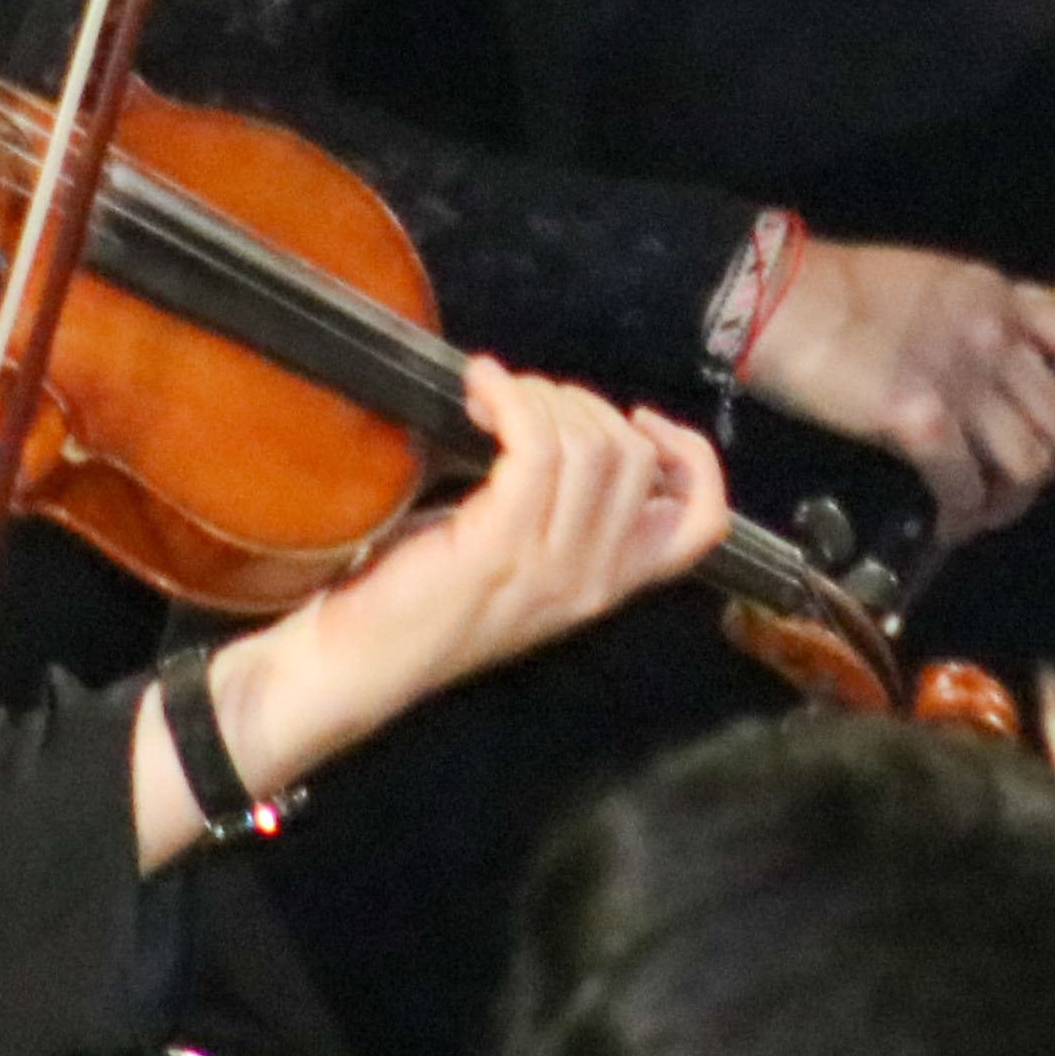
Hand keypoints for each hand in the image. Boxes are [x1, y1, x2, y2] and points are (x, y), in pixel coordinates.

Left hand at [176, 361, 733, 815]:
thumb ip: (563, 514)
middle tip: (523, 403)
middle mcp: (592, 583)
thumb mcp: (518, 562)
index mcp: (607, 588)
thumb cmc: (420, 604)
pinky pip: (534, 446)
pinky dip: (511, 399)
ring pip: (588, 445)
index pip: (702, 524)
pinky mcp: (498, 548)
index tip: (641, 421)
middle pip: (635, 460)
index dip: (692, 459)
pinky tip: (479, 390)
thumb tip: (574, 424)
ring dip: (541, 397)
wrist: (351, 666)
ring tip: (495, 397)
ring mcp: (549, 569)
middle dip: (583, 405)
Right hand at [738, 235, 1054, 541]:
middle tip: (1010, 483)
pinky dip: (963, 515)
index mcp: (999, 298)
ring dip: (1009, 499)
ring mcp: (960, 380)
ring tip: (977, 509)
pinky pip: (967, 487)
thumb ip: (979, 321)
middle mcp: (993, 337)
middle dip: (1046, 463)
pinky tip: (946, 523)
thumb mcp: (934, 284)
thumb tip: (1004, 371)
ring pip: (1028, 464)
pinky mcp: (919, 421)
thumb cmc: (840, 289)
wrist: (778, 300)